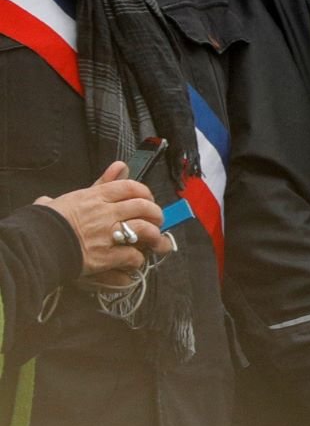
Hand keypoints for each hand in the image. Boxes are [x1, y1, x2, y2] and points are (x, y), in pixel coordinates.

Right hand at [35, 162, 169, 286]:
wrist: (35, 242)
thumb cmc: (48, 220)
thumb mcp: (73, 196)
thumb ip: (100, 182)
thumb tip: (119, 165)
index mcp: (95, 197)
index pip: (130, 187)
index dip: (145, 193)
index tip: (148, 200)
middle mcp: (105, 213)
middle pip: (144, 207)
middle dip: (156, 214)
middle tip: (156, 221)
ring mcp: (107, 234)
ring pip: (145, 230)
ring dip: (154, 237)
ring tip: (155, 242)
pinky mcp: (106, 256)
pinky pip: (132, 256)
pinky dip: (137, 260)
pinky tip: (134, 261)